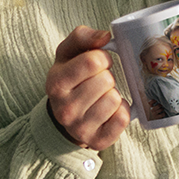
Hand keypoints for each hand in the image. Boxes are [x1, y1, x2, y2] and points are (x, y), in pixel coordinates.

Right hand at [45, 26, 129, 150]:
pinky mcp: (97, 141)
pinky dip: (121, 111)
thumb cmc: (71, 77)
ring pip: (115, 99)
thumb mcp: (69, 53)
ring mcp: (80, 128)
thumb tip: (105, 36)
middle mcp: (64, 109)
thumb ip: (83, 36)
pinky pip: (122, 119)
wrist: (65, 115)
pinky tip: (109, 110)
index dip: (102, 57)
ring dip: (113, 93)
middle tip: (98, 82)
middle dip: (107, 76)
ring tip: (101, 96)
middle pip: (106, 80)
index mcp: (56, 83)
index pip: (92, 61)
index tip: (98, 62)